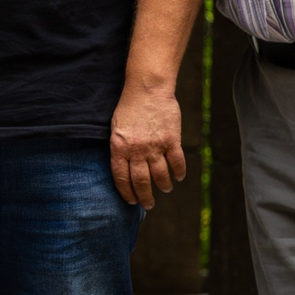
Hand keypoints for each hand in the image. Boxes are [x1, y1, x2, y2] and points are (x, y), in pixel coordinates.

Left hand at [108, 80, 185, 208]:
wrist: (147, 89)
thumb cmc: (129, 108)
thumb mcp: (115, 129)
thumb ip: (119, 148)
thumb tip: (125, 168)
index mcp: (119, 148)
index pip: (121, 179)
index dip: (127, 193)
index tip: (131, 202)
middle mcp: (136, 151)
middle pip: (141, 182)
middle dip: (145, 197)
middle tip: (149, 204)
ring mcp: (155, 146)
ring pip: (160, 175)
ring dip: (163, 185)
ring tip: (165, 189)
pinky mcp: (171, 140)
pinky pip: (177, 162)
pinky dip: (179, 172)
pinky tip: (178, 177)